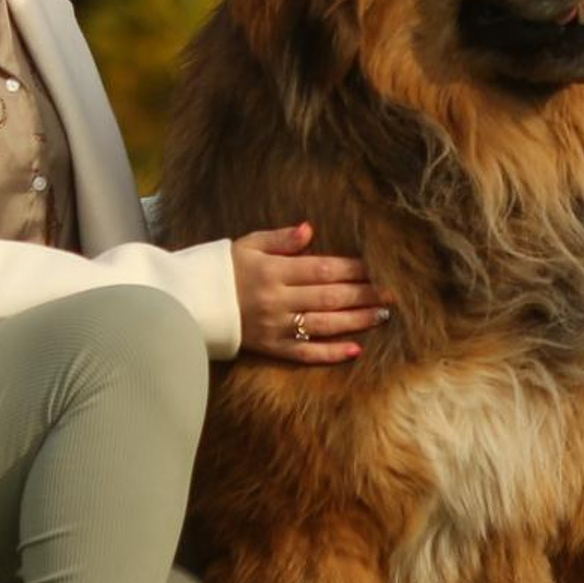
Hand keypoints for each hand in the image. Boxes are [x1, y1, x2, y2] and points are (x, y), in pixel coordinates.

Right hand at [234, 223, 390, 364]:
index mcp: (274, 271)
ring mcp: (275, 326)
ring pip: (323, 324)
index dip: (353, 269)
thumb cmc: (223, 269)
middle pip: (330, 297)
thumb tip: (309, 229)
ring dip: (356, 320)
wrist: (190, 303)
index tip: (379, 267)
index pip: (323, 269)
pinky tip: (355, 350)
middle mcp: (277, 300)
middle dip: (364, 294)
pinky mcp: (270, 347)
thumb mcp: (248, 245)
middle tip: (393, 293)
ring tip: (383, 315)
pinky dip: (330, 353)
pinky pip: (304, 353)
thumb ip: (280, 238)